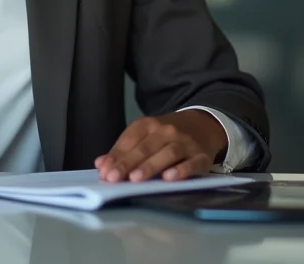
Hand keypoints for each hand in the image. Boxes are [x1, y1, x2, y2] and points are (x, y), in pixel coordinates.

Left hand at [95, 111, 227, 182]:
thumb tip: (101, 164)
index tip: (104, 171)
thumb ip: (124, 150)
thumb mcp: (144, 136)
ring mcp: (185, 143)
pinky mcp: (202, 156)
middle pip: (145, 147)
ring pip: (167, 153)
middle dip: (128, 163)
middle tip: (114, 178)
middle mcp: (166, 131)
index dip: (116, 156)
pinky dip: (180, 171)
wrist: (202, 125)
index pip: (130, 139)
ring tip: (135, 179)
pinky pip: (192, 163)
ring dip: (150, 166)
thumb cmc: (166, 136)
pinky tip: (168, 179)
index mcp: (148, 124)